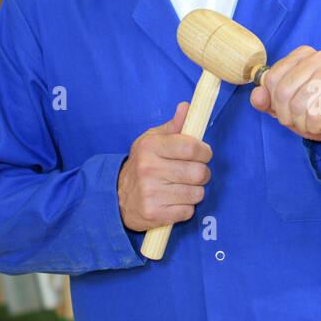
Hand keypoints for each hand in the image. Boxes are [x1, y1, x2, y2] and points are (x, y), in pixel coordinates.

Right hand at [117, 102, 212, 230]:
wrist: (116, 196)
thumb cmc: (142, 165)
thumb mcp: (152, 141)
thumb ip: (174, 126)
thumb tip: (187, 107)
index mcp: (150, 147)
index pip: (192, 146)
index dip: (204, 151)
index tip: (203, 154)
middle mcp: (149, 169)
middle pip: (199, 172)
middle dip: (202, 173)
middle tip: (193, 173)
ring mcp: (151, 193)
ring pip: (197, 193)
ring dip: (195, 192)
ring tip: (181, 188)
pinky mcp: (154, 214)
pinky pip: (188, 211)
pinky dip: (185, 208)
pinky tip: (173, 202)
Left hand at [250, 46, 320, 161]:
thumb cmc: (317, 112)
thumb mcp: (285, 108)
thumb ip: (267, 101)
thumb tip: (257, 94)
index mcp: (304, 54)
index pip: (272, 79)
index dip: (274, 102)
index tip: (287, 109)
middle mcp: (320, 58)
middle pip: (284, 91)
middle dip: (288, 115)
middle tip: (300, 120)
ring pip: (300, 103)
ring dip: (303, 122)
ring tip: (313, 122)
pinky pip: (316, 112)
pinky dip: (316, 125)